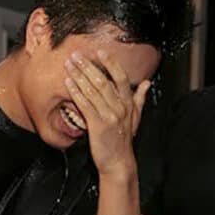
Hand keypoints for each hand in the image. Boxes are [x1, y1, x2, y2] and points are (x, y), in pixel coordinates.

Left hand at [64, 50, 150, 176]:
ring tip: (69, 65)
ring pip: (93, 90)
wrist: (119, 162)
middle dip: (88, 66)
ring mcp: (109, 116)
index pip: (121, 78)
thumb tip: (147, 83)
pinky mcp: (98, 125)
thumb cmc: (124, 140)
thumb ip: (140, 99)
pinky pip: (85, 104)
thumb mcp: (136, 118)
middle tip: (77, 54)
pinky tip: (68, 83)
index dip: (111, 63)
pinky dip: (76, 92)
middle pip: (104, 81)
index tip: (100, 51)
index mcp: (129, 104)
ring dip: (79, 75)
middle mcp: (120, 107)